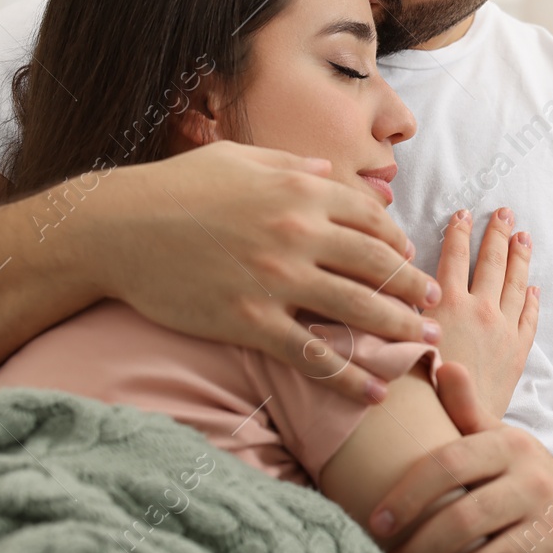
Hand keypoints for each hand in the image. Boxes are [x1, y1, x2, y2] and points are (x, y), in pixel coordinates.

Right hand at [88, 140, 440, 403]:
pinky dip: (349, 376)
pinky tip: (373, 392)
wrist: (116, 229)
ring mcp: (276, 280)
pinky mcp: (250, 322)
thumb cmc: (177, 189)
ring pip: (357, 310)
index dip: (398, 242)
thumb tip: (330, 171)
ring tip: (423, 344)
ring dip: (397, 329)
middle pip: (376, 264)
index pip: (370, 219)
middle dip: (412, 287)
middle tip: (435, 306)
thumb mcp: (241, 160)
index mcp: (300, 190)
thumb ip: (292, 165)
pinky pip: (313, 355)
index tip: (411, 259)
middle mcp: (297, 232)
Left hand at [367, 362, 552, 552]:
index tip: (376, 522)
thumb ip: (468, 410)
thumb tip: (439, 364)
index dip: (408, 493)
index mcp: (513, 447)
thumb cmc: (533, 479)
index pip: (450, 462)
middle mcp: (537, 485)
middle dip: (417, 551)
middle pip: (464, 520)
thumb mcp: (505, 440)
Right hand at [424, 208, 538, 420]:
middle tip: (505, 212)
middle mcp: (480, 312)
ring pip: (517, 284)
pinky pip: (530, 317)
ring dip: (520, 257)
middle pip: (492, 263)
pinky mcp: (518, 352)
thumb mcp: (403, 341)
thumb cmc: (419, 387)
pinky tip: (535, 287)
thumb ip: (403, 310)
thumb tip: (399, 283)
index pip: (455, 257)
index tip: (463, 213)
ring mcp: (504, 330)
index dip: (459, 233)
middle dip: (498, 234)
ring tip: (524, 236)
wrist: (455, 424)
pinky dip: (534, 299)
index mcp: (448, 306)